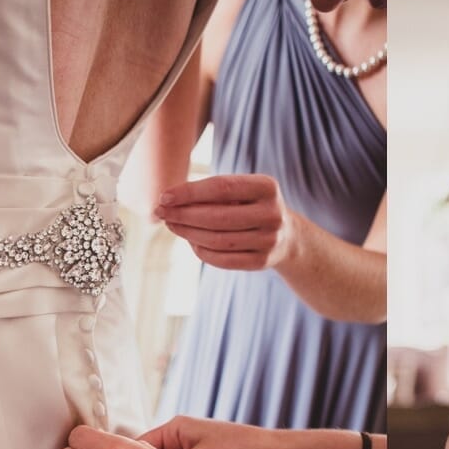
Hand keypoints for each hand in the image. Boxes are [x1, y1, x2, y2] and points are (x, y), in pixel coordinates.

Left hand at [154, 174, 295, 270]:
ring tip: (172, 225)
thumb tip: (168, 200)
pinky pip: (223, 259)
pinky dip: (201, 250)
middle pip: (217, 217)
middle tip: (161, 213)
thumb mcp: (242, 190)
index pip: (222, 188)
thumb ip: (212, 191)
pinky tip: (190, 241)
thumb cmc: (252, 205)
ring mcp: (269, 240)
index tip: (164, 196)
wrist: (287, 236)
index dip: (189, 192)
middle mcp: (272, 214)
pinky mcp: (262, 262)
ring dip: (188, 233)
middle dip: (183, 215)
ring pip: (218, 240)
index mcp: (267, 187)